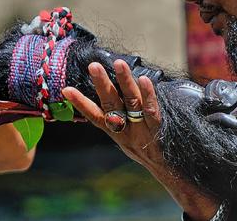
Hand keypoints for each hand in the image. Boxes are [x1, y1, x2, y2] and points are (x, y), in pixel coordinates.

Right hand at [63, 60, 220, 219]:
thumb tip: (110, 93)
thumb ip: (119, 119)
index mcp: (116, 132)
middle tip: (93, 66)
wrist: (169, 171)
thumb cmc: (147, 149)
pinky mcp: (158, 129)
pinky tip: (144, 81)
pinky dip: (148, 95)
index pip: (95, 116)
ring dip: (124, 81)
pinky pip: (152, 111)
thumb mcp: (128, 138)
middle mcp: (126, 131)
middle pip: (111, 105)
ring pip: (131, 102)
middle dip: (101, 84)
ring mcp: (141, 130)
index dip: (80, 104)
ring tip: (118, 64)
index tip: (66, 90)